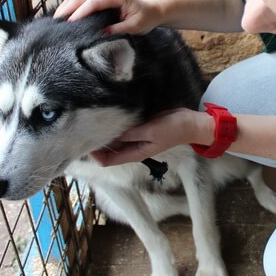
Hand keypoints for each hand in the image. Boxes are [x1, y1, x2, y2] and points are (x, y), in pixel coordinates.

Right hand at [54, 0, 160, 34]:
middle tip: (55, 24)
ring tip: (54, 22)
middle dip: (67, 9)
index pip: (93, 2)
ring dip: (65, 9)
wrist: (149, 11)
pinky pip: (80, 2)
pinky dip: (69, 8)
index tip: (70, 23)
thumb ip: (118, 29)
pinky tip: (61, 19)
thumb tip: (101, 34)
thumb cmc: (144, 18)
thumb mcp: (135, 27)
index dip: (80, 12)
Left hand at [91, 108, 214, 166]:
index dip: (94, 154)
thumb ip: (130, 134)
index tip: (85, 140)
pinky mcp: (140, 127)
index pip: (107, 161)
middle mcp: (133, 147)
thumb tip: (108, 135)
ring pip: (114, 139)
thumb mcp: (150, 131)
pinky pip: (123, 128)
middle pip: (108, 151)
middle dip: (97, 142)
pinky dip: (116, 124)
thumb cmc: (172, 129)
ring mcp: (136, 137)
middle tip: (84, 127)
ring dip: (106, 132)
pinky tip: (110, 114)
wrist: (191, 123)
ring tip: (93, 120)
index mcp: (134, 153)